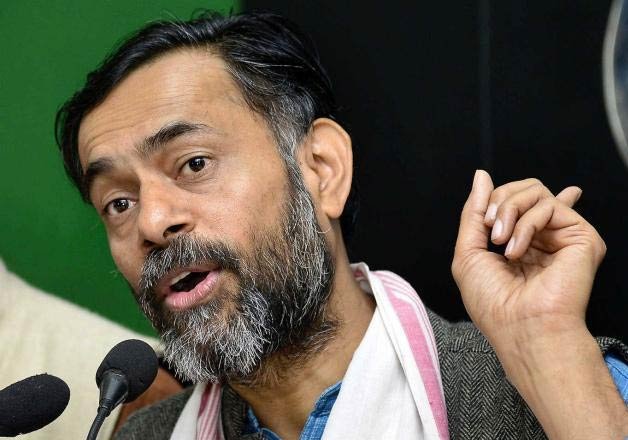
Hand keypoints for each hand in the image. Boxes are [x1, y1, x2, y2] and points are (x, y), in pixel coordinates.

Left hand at [451, 170, 603, 347]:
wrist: (519, 327)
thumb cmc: (493, 302)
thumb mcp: (468, 252)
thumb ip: (473, 213)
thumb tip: (481, 175)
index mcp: (521, 243)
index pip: (515, 201)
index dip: (499, 197)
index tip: (485, 221)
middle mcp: (545, 238)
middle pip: (524, 189)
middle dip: (499, 202)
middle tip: (490, 232)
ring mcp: (564, 237)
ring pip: (535, 191)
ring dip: (508, 210)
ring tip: (500, 242)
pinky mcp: (582, 237)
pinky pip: (548, 205)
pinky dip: (525, 223)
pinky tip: (517, 250)